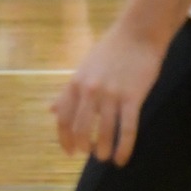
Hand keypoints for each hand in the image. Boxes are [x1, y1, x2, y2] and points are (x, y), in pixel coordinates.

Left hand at [52, 24, 166, 164]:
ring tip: (105, 158)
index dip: (65, 140)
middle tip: (90, 154)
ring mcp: (111, 94)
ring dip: (102, 150)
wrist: (139, 32)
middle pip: (80, 129)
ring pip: (103, 133)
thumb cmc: (112, 49)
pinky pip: (126, 129)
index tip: (70, 152)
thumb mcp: (84, 67)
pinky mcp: (132, 97)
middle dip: (83, 147)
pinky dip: (124, 147)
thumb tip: (51, 110)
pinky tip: (122, 158)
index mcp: (76, 83)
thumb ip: (68, 91)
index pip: (63, 119)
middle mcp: (90, 91)